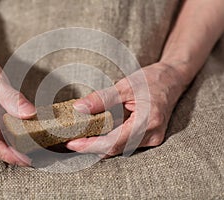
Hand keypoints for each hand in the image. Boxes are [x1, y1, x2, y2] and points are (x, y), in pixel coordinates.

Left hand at [67, 63, 185, 157]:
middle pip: (115, 149)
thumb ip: (101, 99)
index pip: (114, 142)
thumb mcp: (124, 85)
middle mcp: (152, 135)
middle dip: (91, 146)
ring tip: (79, 136)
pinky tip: (96, 133)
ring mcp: (152, 138)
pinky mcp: (149, 138)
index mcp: (147, 120)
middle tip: (70, 140)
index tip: (72, 143)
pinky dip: (108, 140)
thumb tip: (78, 109)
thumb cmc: (151, 80)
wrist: (173, 80)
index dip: (90, 145)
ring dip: (98, 144)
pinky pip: (125, 144)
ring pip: (119, 148)